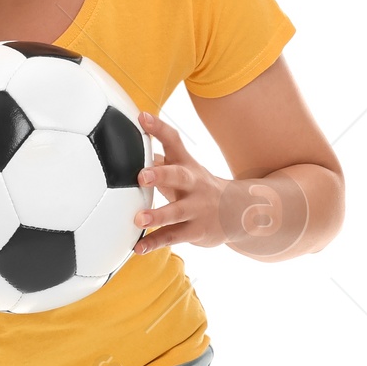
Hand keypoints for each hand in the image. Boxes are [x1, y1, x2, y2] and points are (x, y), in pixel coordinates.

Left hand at [130, 113, 228, 250]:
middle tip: (141, 176)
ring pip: (177, 211)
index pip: (174, 141)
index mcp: (186, 165)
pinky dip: (155, 243)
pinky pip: (173, 237)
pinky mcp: (196, 230)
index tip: (142, 117)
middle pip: (178, 175)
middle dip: (160, 175)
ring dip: (157, 215)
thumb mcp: (183, 169)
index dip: (158, 128)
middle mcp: (193, 184)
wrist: (237, 211)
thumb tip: (128, 143)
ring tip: (138, 220)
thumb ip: (158, 159)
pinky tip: (138, 249)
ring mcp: (196, 208)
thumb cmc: (197, 187)